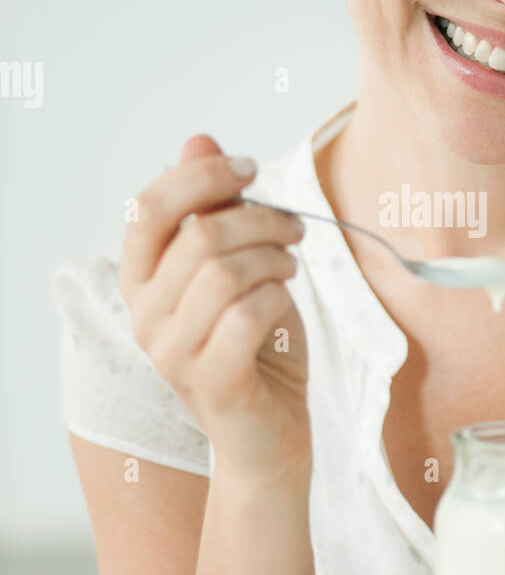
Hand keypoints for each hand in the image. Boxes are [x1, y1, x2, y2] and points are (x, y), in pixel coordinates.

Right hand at [118, 134, 311, 483]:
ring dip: (274, 257)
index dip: (201, 176)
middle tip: (293, 228)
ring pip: (225, 272)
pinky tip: (287, 299)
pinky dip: (277, 296)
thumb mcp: (236, 265)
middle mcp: (144, 316)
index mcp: (140, 280)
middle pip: (199, 236)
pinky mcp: (213, 381)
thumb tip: (198, 138)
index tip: (251, 170)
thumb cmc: (255, 345)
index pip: (149, 207)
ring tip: (291, 265)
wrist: (270, 435)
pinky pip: (246, 315)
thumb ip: (214, 209)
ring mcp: (173, 353)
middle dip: (260, 219)